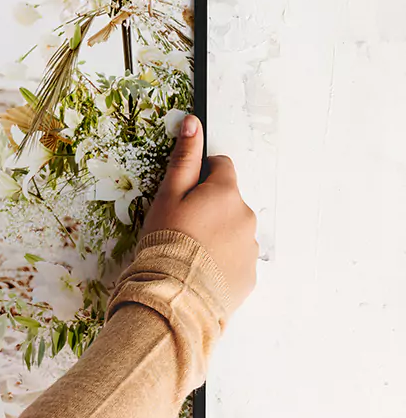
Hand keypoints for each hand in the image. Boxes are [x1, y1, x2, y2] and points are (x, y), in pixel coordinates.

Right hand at [142, 114, 258, 310]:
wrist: (176, 294)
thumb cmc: (167, 240)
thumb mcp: (168, 196)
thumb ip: (183, 159)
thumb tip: (193, 123)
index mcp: (226, 193)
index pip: (222, 166)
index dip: (201, 175)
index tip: (185, 193)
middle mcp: (246, 216)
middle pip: (228, 201)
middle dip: (209, 208)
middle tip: (181, 226)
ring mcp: (251, 247)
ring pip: (233, 230)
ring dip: (216, 235)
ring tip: (189, 253)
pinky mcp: (250, 274)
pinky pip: (236, 259)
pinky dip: (221, 261)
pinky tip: (199, 270)